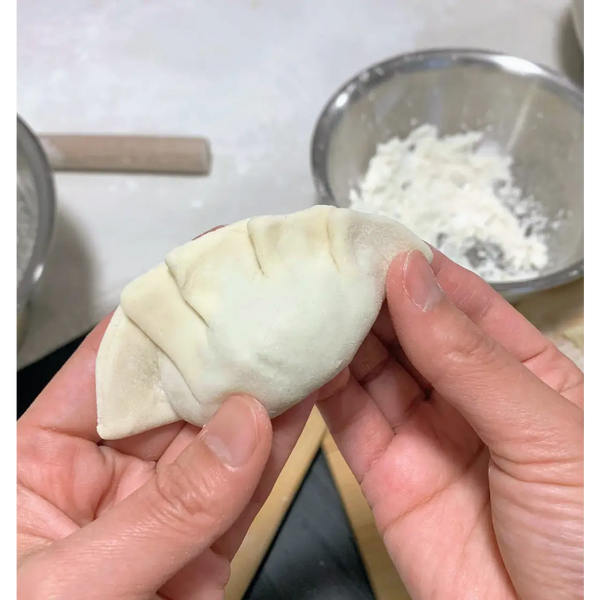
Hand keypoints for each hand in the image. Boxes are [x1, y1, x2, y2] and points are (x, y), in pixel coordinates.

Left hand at [14, 226, 315, 599]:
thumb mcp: (70, 587)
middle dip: (226, 339)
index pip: (111, 364)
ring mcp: (161, 508)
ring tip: (302, 330)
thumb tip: (237, 429)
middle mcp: (105, 473)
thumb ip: (162, 509)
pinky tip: (305, 394)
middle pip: (176, 388)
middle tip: (271, 291)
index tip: (208, 265)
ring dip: (263, 381)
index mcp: (40, 460)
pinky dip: (278, 441)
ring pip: (221, 429)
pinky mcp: (204, 547)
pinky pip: (247, 482)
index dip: (161, 311)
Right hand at [318, 250, 584, 599]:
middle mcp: (467, 399)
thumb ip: (472, 358)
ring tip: (307, 298)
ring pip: (371, 370)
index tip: (377, 241)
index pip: (462, 304)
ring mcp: (423, 436)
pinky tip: (303, 355)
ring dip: (339, 334)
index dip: (420, 270)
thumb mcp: (544, 432)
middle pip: (409, 332)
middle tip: (328, 263)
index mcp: (522, 374)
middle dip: (370, 296)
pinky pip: (347, 421)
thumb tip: (414, 283)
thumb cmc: (589, 540)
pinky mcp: (384, 477)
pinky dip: (321, 387)